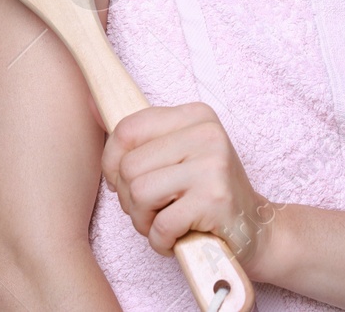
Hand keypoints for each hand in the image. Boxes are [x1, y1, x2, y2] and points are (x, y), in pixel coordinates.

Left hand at [100, 102, 280, 276]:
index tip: (127, 183)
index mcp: (195, 115)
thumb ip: (140, 136)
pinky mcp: (215, 199)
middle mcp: (206, 133)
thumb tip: (88, 101)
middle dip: (131, 201)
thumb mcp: (177, 155)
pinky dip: (161, 242)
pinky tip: (179, 238)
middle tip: (155, 211)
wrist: (256, 230)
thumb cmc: (206, 194)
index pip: (126, 129)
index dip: (113, 165)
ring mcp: (213, 164)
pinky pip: (160, 225)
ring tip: (166, 223)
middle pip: (129, 168)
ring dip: (145, 222)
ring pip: (139, 194)